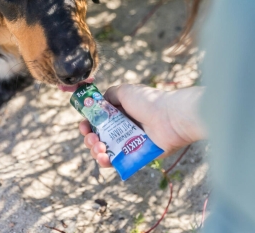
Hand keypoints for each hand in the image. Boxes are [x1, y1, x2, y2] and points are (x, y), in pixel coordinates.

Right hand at [79, 84, 206, 167]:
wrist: (170, 118)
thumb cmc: (149, 102)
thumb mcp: (125, 91)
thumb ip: (110, 95)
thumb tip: (99, 101)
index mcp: (119, 114)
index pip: (97, 122)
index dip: (87, 125)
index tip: (84, 127)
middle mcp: (122, 128)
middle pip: (98, 137)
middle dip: (89, 139)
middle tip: (92, 139)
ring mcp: (128, 144)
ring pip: (104, 151)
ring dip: (95, 151)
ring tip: (99, 149)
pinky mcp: (135, 157)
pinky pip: (117, 162)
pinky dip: (106, 162)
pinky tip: (104, 158)